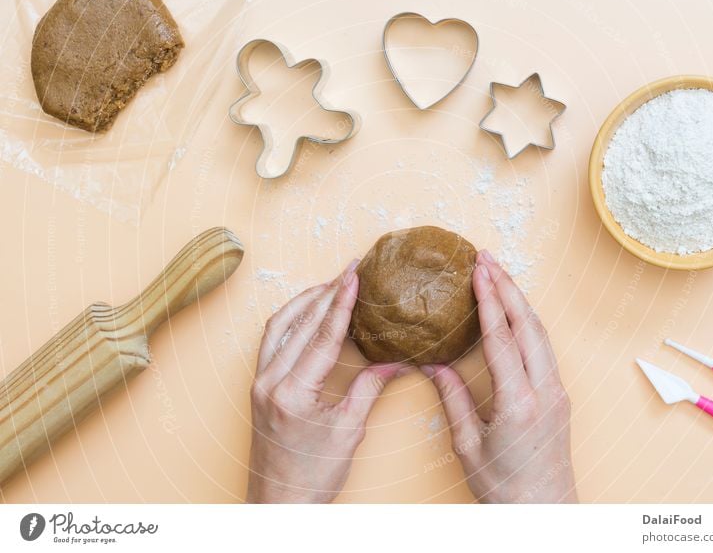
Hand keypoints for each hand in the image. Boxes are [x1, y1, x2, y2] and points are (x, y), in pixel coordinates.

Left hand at [247, 260, 406, 502]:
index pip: (322, 337)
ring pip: (279, 327)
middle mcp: (269, 382)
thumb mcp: (349, 432)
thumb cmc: (312, 476)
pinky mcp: (258, 387)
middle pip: (300, 324)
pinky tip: (305, 313)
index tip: (354, 276)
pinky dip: (289, 321)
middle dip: (326, 293)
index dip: (342, 303)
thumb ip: (368, 389)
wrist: (279, 504)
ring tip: (329, 284)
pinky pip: (271, 342)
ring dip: (304, 302)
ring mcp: (259, 383)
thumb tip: (393, 363)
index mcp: (292, 392)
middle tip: (348, 270)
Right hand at [420, 250, 576, 502]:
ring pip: (540, 333)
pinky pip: (543, 347)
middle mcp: (545, 390)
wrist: (545, 513)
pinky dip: (527, 322)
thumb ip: (453, 400)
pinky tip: (514, 312)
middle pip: (527, 325)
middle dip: (506, 287)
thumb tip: (435, 366)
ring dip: (519, 301)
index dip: (488, 300)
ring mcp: (557, 391)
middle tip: (487, 258)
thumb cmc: (506, 488)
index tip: (478, 271)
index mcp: (518, 402)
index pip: (502, 339)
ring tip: (499, 275)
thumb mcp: (468, 446)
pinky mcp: (558, 395)